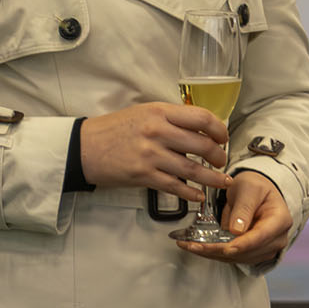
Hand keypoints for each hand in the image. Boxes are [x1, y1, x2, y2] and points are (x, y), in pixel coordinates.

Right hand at [79, 102, 233, 202]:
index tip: (223, 138)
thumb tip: (198, 130)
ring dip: (212, 178)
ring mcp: (151, 155)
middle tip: (221, 161)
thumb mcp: (143, 113)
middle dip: (219, 156)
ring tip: (222, 182)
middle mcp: (158, 131)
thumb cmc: (114, 129)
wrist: (84, 147)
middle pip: (203, 145)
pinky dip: (191, 193)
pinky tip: (198, 195)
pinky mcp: (144, 175)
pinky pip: (176, 186)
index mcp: (160, 112)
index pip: (202, 118)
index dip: (219, 130)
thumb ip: (170, 119)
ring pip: (193, 169)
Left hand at [176, 171, 290, 266]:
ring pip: (237, 258)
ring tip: (189, 246)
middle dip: (217, 250)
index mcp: (280, 220)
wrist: (257, 192)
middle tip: (193, 245)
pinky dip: (215, 253)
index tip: (224, 248)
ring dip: (212, 254)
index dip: (241, 244)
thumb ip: (244, 208)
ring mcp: (266, 248)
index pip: (260, 237)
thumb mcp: (248, 188)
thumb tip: (236, 231)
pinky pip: (233, 257)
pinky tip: (198, 247)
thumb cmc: (255, 187)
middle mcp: (277, 238)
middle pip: (246, 251)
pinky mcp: (253, 253)